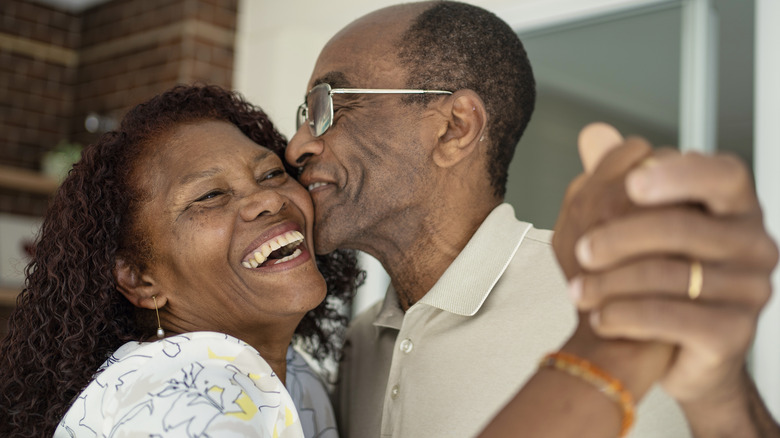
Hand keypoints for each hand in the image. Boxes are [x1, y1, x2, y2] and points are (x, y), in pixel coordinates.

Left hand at [554, 122, 778, 435]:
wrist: (672, 349)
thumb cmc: (654, 277)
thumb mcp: (630, 222)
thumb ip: (616, 176)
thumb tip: (593, 134)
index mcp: (733, 206)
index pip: (723, 175)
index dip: (679, 174)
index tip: (630, 184)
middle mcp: (753, 244)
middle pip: (685, 227)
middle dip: (622, 237)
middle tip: (581, 250)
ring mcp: (750, 291)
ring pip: (672, 275)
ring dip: (612, 283)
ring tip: (576, 290)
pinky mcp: (734, 334)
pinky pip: (675, 318)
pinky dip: (627, 316)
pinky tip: (599, 317)